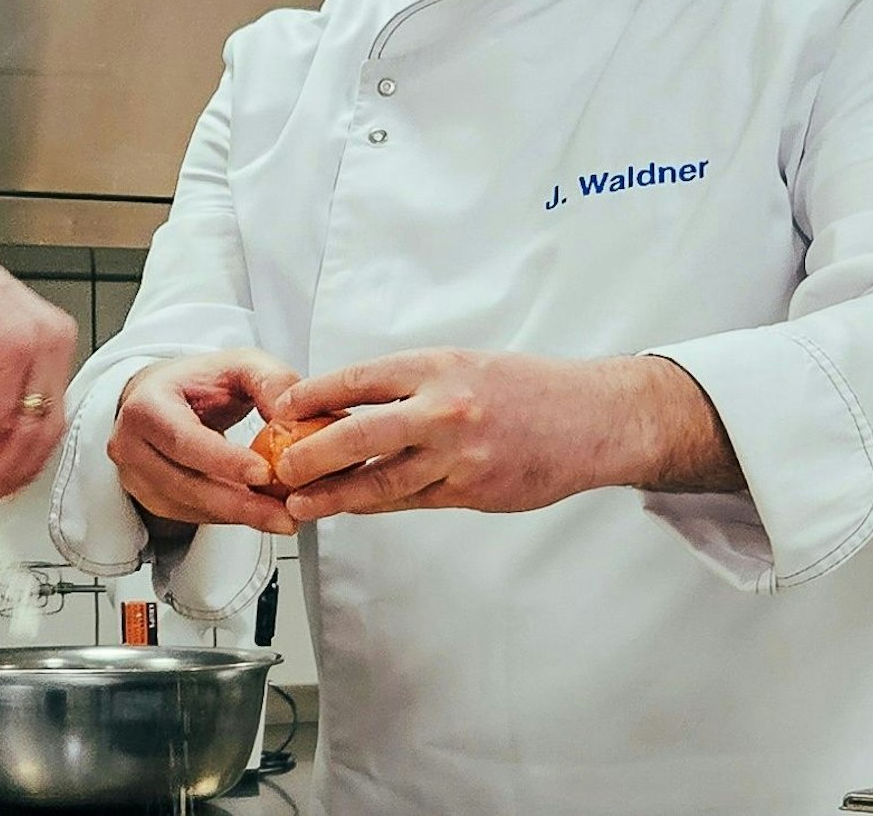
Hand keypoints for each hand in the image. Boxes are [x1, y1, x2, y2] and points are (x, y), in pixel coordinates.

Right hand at [108, 349, 301, 535]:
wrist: (165, 396)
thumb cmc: (200, 382)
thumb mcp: (241, 365)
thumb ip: (272, 383)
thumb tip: (295, 418)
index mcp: (146, 405)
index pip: (184, 439)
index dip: (224, 461)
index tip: (265, 474)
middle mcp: (132, 444)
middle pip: (186, 483)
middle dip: (240, 503)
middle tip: (285, 514)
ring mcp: (136, 476)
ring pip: (189, 506)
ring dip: (238, 515)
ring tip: (282, 515)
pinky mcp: (150, 498)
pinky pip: (191, 516)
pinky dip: (227, 517)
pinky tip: (256, 512)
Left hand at [268, 348, 737, 519]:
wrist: (594, 419)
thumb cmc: (525, 388)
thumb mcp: (463, 365)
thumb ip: (410, 386)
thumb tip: (347, 406)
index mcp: (436, 367)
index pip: (357, 380)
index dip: (312, 395)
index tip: (281, 408)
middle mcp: (444, 409)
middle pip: (357, 434)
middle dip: (310, 454)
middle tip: (278, 467)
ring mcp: (459, 455)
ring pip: (381, 480)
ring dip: (334, 495)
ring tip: (300, 503)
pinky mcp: (473, 492)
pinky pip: (412, 501)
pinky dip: (377, 505)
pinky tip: (352, 507)